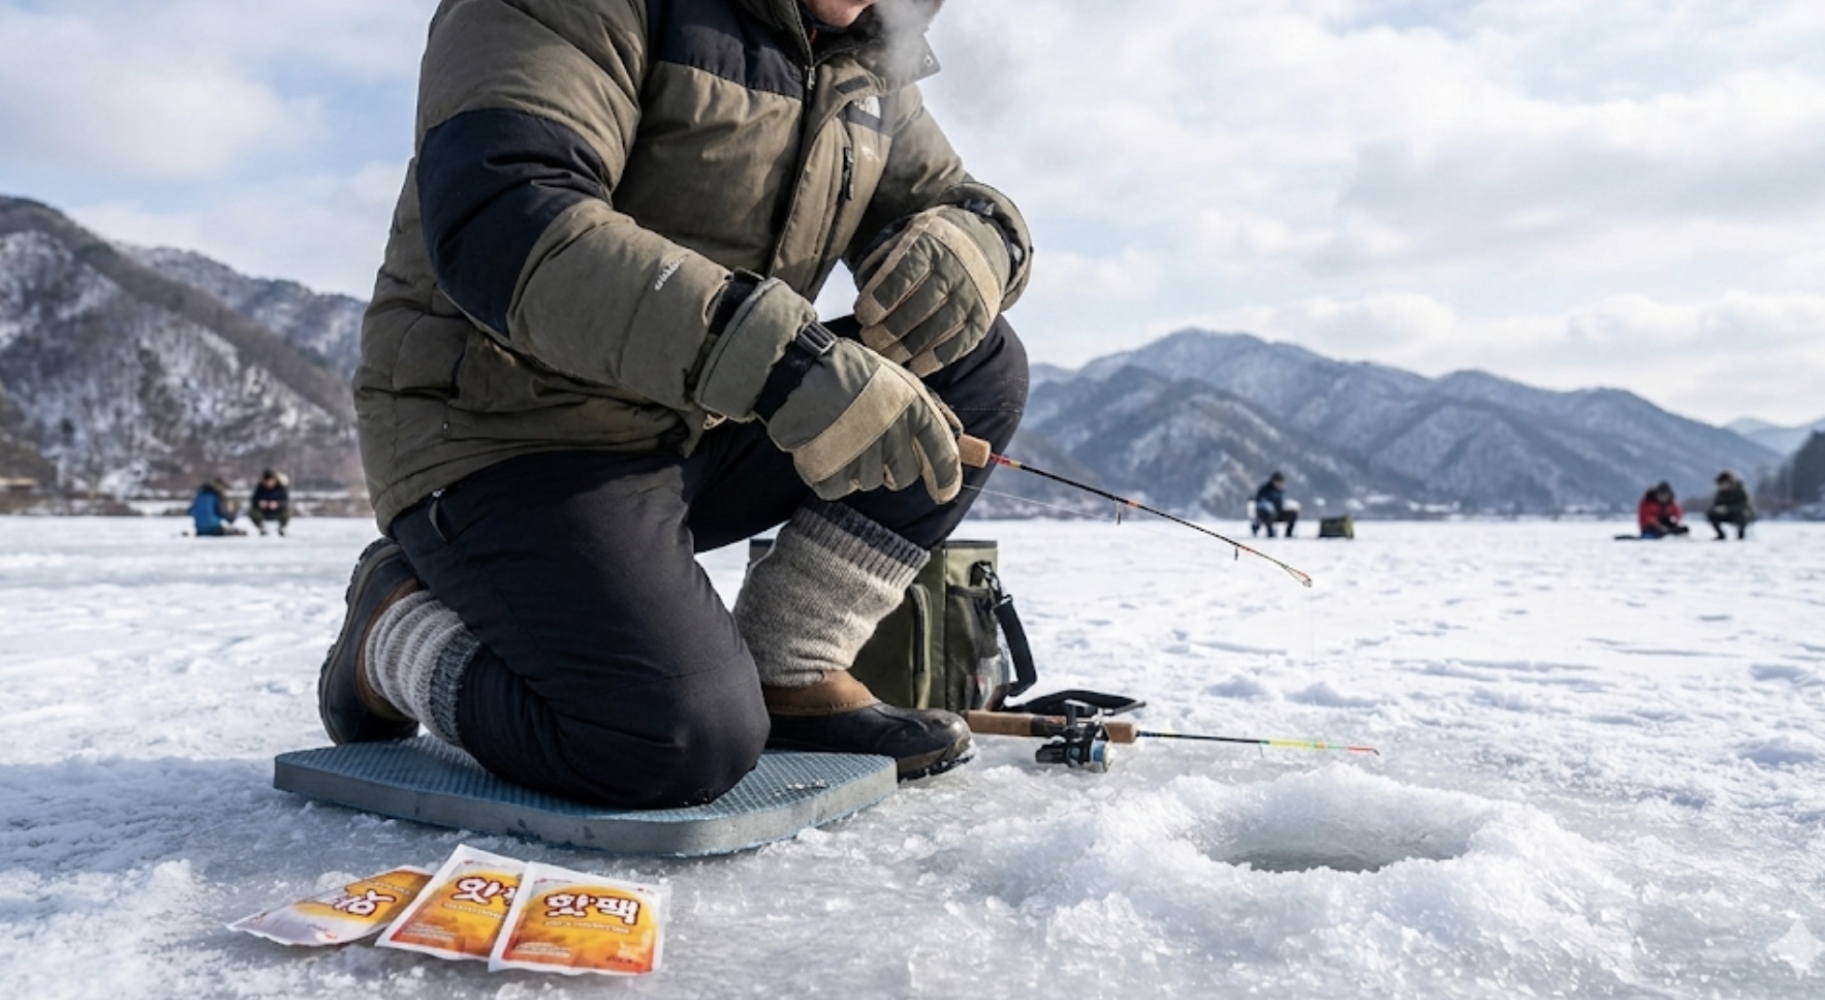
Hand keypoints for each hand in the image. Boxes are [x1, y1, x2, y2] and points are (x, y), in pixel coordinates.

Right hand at [695, 278, 962, 503]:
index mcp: (915, 410)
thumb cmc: (852, 372)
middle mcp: (892, 435)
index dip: (946, 480)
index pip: (942, 458)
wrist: (799, 368)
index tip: (944, 493)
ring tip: (841, 436)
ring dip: (857, 467)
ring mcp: (859, 455)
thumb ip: (934, 412)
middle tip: (870, 444)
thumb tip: (964, 441)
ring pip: (868, 483)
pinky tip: (823, 448)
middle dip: (891, 468)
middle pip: (903, 478)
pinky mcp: (827, 470)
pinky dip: (829, 475)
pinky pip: (836, 489)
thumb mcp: (901, 382)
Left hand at [853, 205, 1010, 376]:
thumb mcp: (909, 232)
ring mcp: (971, 296)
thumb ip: (883, 256)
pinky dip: (933, 360)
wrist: (988, 242)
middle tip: (869, 339)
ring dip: (906, 349)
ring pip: (935, 330)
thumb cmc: (935, 243)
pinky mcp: (982, 319)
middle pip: (917, 307)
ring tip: (885, 356)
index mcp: (931, 244)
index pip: (902, 275)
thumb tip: (862, 286)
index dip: (879, 300)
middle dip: (888, 329)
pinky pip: (957, 345)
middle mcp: (955, 269)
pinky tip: (913, 366)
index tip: (862, 316)